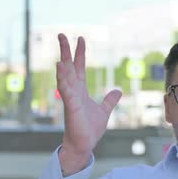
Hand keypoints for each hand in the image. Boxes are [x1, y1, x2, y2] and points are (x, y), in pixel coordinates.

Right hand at [56, 34, 121, 174]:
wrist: (85, 144)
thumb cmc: (90, 128)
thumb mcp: (104, 110)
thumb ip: (109, 100)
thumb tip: (118, 91)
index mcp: (81, 90)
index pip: (79, 67)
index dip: (80, 53)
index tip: (80, 38)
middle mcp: (74, 91)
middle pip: (69, 67)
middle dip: (65, 51)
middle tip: (61, 34)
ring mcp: (71, 98)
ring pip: (65, 77)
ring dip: (63, 64)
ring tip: (60, 51)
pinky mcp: (71, 107)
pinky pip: (65, 91)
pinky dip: (63, 79)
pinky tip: (60, 68)